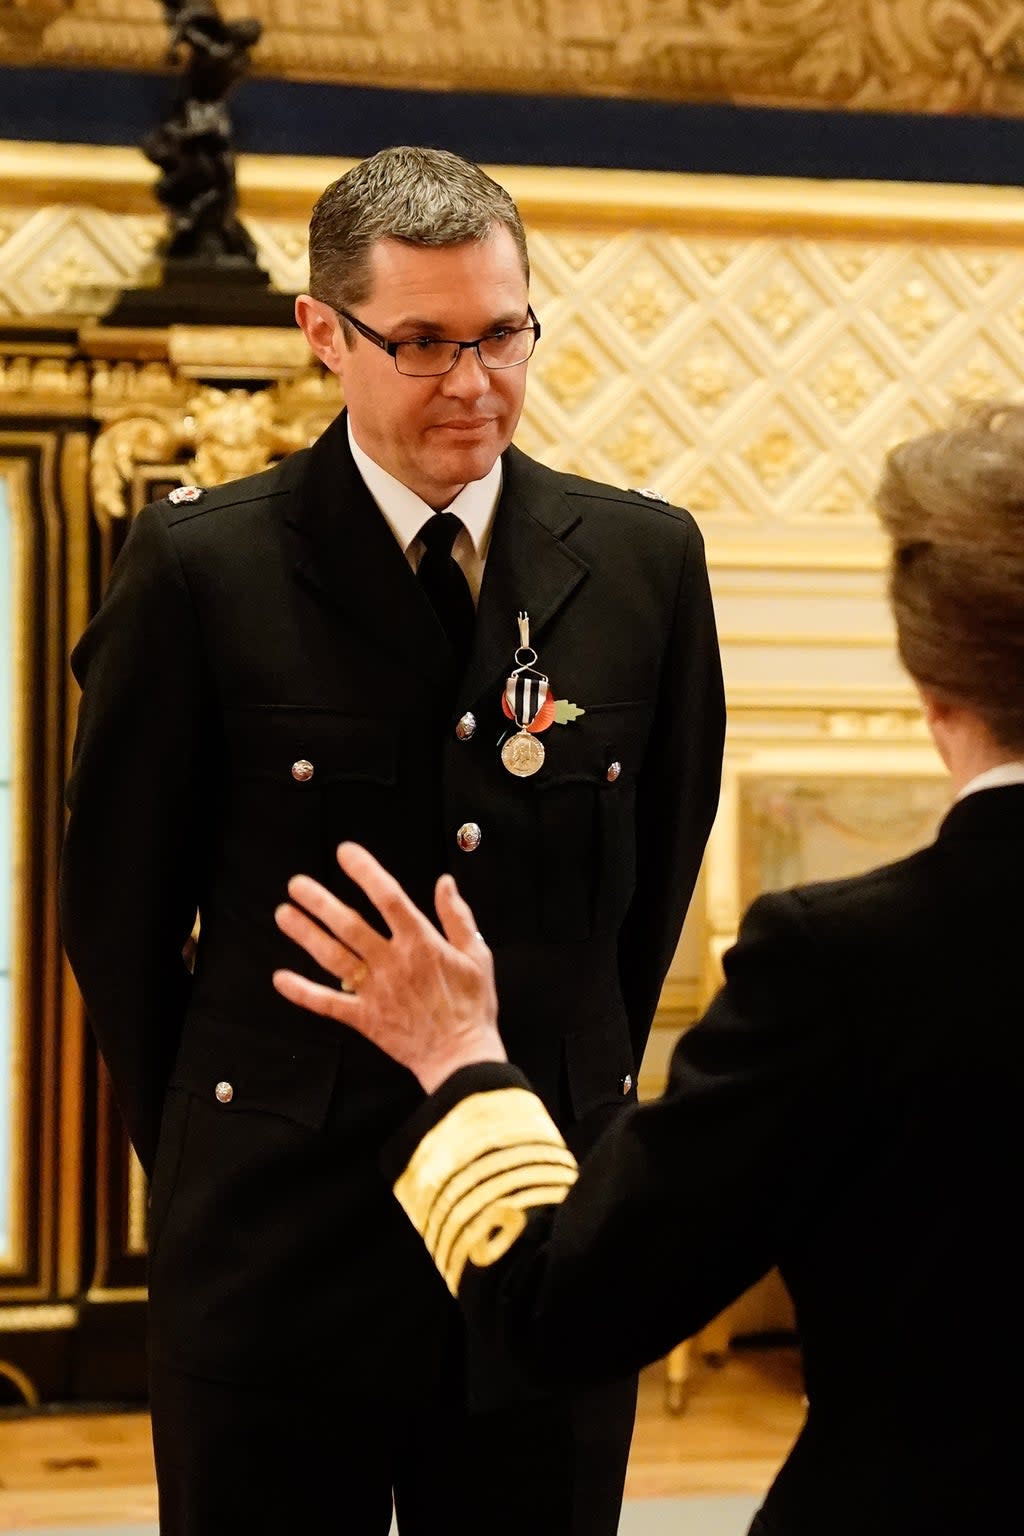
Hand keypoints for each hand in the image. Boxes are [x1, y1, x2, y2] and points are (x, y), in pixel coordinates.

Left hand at [273, 842, 504, 1093]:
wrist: (462, 1056)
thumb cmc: (473, 1005)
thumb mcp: (477, 955)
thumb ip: (458, 917)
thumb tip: (445, 882)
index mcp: (421, 943)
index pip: (388, 897)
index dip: (365, 871)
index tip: (345, 853)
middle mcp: (392, 963)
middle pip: (349, 925)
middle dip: (320, 901)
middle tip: (296, 884)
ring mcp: (375, 991)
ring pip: (333, 957)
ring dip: (306, 934)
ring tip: (283, 914)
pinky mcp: (365, 1018)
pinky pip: (328, 1004)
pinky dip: (303, 992)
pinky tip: (280, 978)